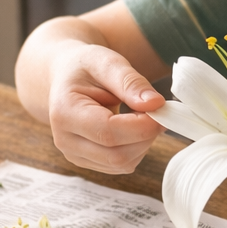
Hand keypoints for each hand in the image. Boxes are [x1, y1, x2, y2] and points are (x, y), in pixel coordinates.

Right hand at [47, 43, 165, 173]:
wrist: (65, 78)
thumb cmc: (85, 68)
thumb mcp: (107, 62)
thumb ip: (131, 82)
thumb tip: (156, 104)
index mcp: (65, 112)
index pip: (109, 132)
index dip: (142, 126)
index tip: (162, 109)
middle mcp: (65, 140)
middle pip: (117, 155)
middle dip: (146, 135)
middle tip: (157, 112)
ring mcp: (74, 155)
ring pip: (123, 164)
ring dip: (144, 143)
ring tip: (141, 115)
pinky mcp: (88, 162)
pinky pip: (122, 165)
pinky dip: (137, 148)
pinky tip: (134, 127)